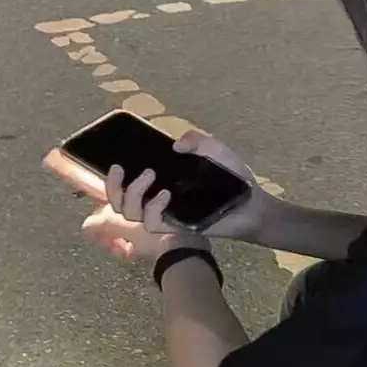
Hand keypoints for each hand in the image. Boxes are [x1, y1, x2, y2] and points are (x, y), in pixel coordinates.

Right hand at [80, 131, 273, 259]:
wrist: (253, 202)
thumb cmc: (234, 177)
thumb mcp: (215, 150)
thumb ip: (197, 140)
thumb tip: (175, 146)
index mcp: (163, 181)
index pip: (128, 183)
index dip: (113, 178)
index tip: (115, 163)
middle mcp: (159, 199)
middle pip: (119, 201)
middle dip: (113, 186)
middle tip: (120, 169)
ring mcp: (167, 214)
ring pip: (130, 213)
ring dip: (133, 193)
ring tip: (150, 175)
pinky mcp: (177, 226)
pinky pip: (152, 223)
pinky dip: (153, 208)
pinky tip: (165, 194)